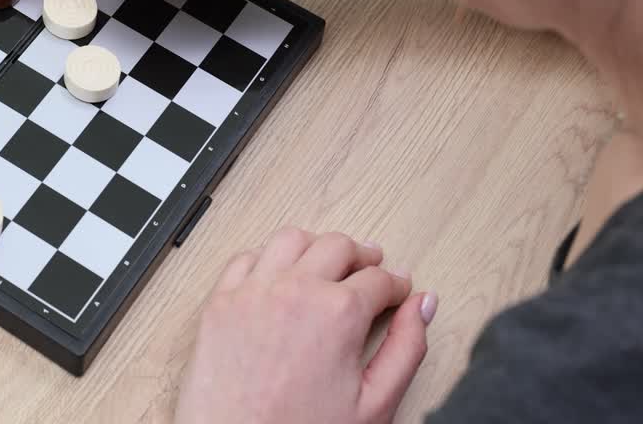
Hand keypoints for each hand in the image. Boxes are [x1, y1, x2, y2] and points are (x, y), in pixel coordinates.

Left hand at [175, 228, 437, 423]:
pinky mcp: (220, 302)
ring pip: (291, 239)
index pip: (380, 278)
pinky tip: (279, 274)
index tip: (397, 290)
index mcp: (338, 313)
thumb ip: (407, 348)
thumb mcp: (374, 404)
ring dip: (316, 247)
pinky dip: (268, 258)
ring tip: (327, 265)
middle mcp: (294, 290)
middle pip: (338, 246)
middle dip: (362, 256)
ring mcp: (252, 292)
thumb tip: (422, 306)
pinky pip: (246, 258)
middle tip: (370, 270)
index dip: (396, 284)